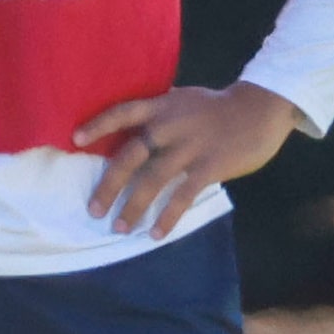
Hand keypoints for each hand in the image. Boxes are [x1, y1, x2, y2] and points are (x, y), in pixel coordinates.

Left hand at [75, 81, 302, 236]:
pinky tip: (155, 233)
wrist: (259, 109)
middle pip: (130, 155)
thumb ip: (158, 112)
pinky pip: (183, 195)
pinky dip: (168, 216)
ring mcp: (189, 147)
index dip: (98, 125)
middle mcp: (169, 125)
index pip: (122, 112)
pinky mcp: (209, 166)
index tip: (74, 140)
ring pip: (153, 180)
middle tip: (93, 209)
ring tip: (119, 227)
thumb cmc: (216, 107)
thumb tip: (131, 125)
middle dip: (110, 184)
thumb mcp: (182, 100)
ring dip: (134, 206)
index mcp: (160, 106)